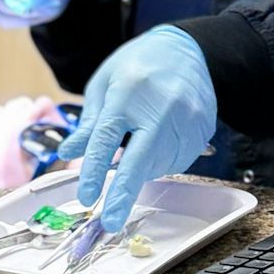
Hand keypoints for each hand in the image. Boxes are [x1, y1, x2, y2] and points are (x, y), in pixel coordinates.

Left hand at [63, 26, 216, 233]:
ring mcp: (185, 121)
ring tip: (136, 147)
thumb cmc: (138, 64)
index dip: (94, 171)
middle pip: (139, 162)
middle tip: (110, 223)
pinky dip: (161, 162)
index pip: (106, 139)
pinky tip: (155, 144)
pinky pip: (178, 161)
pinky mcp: (202, 131)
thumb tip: (70, 153)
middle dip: (123, 196)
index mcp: (127, 93)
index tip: (86, 197)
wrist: (189, 50)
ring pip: (159, 165)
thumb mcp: (104, 83)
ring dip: (140, 171)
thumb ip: (89, 121)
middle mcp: (159, 109)